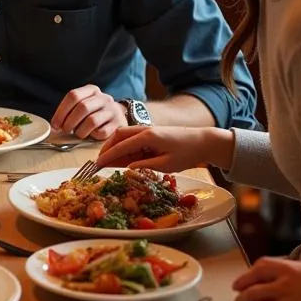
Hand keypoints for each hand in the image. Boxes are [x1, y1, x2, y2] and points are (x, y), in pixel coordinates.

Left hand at [51, 85, 125, 139]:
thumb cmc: (94, 113)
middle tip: (65, 130)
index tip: (55, 125)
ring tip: (79, 134)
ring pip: (92, 121)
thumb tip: (55, 125)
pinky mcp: (119, 123)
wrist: (119, 116)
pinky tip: (92, 135)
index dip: (61, 111)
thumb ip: (71, 110)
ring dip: (80, 131)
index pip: (73, 96)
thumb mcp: (84, 105)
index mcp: (92, 90)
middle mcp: (103, 98)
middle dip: (70, 122)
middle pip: (82, 107)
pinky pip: (101, 132)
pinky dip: (93, 136)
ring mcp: (113, 110)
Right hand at [96, 126, 234, 171]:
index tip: (97, 165)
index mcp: (147, 136)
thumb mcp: (166, 164)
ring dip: (115, 148)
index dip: (108, 156)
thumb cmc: (187, 153)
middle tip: (99, 162)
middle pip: (118, 136)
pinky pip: (133, 141)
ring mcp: (147, 131)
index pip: (121, 145)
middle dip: (106, 148)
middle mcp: (144, 130)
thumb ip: (145, 166)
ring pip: (124, 137)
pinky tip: (123, 160)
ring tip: (108, 163)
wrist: (204, 141)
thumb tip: (127, 169)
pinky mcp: (151, 135)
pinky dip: (125, 149)